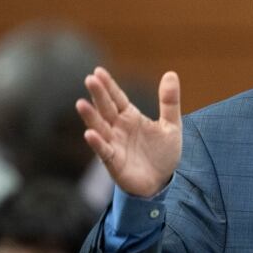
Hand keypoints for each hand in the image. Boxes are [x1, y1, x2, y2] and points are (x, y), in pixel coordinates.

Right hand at [76, 67, 181, 197]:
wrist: (162, 182)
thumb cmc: (163, 153)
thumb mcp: (171, 125)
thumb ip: (169, 102)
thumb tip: (171, 73)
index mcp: (130, 117)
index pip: (117, 97)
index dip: (108, 85)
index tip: (98, 71)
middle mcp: (118, 128)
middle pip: (106, 109)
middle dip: (98, 95)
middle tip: (90, 80)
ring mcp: (114, 144)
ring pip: (100, 128)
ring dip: (91, 117)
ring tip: (81, 103)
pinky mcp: (114, 162)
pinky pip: (104, 151)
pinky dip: (97, 143)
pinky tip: (89, 134)